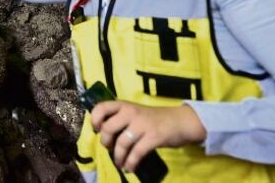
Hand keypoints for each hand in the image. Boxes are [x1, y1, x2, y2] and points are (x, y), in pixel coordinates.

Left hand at [91, 101, 205, 171]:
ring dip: (118, 157)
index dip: (94, 120)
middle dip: (106, 142)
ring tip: (120, 163)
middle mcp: (131, 112)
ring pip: (122, 142)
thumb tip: (104, 134)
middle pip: (109, 128)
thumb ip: (120, 119)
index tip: (97, 130)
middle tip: (109, 148)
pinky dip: (131, 163)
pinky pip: (137, 152)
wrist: (180, 121)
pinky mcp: (154, 137)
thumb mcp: (134, 112)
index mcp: (124, 105)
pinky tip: (129, 168)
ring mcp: (143, 124)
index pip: (101, 107)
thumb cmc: (153, 118)